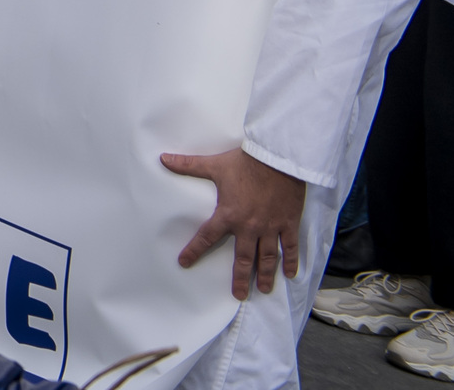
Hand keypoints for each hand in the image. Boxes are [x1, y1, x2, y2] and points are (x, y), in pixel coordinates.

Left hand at [163, 147, 304, 298]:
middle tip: (238, 295)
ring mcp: (271, 227)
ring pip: (267, 257)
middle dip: (240, 278)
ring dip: (265, 274)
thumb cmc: (245, 162)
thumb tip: (163, 158)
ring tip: (263, 290)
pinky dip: (290, 261)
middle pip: (243, 258)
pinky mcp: (288, 223)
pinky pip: (289, 246)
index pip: (207, 237)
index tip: (185, 263)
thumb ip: (189, 165)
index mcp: (229, 215)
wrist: (278, 158)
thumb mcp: (215, 164)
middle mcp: (250, 226)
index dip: (194, 250)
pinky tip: (289, 274)